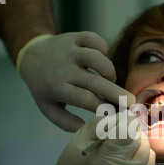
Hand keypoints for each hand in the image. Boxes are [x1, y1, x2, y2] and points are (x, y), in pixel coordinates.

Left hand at [17, 32, 135, 131]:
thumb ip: (66, 122)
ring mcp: (70, 51)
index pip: (85, 99)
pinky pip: (94, 39)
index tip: (115, 115)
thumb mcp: (49, 108)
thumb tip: (90, 126)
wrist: (32, 56)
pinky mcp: (75, 37)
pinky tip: (103, 59)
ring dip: (109, 70)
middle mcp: (64, 69)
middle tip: (131, 102)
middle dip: (115, 93)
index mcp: (57, 88)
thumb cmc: (45, 87)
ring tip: (112, 78)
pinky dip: (103, 48)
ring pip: (96, 57)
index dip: (103, 107)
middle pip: (94, 81)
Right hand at [32, 111, 154, 164]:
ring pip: (147, 151)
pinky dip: (144, 155)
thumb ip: (101, 123)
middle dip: (132, 130)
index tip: (124, 118)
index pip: (127, 132)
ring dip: (139, 142)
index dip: (128, 120)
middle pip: (138, 140)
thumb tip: (123, 115)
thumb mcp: (78, 139)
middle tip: (122, 130)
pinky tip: (131, 155)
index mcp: (101, 157)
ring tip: (125, 143)